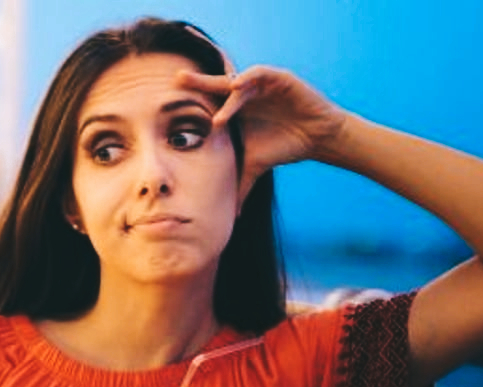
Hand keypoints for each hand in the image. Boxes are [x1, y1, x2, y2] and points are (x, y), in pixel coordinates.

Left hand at [176, 66, 350, 202]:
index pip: (208, 100)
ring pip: (237, 83)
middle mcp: (245, 93)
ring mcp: (262, 84)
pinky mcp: (280, 78)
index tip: (166, 100)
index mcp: (234, 108)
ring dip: (226, 93)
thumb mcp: (253, 167)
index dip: (191, 97)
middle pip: (216, 84)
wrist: (317, 138)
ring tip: (218, 117)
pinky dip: (250, 77)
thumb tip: (230, 217)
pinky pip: (262, 73)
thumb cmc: (283, 147)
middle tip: (176, 78)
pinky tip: (238, 84)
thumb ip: (239, 187)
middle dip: (197, 81)